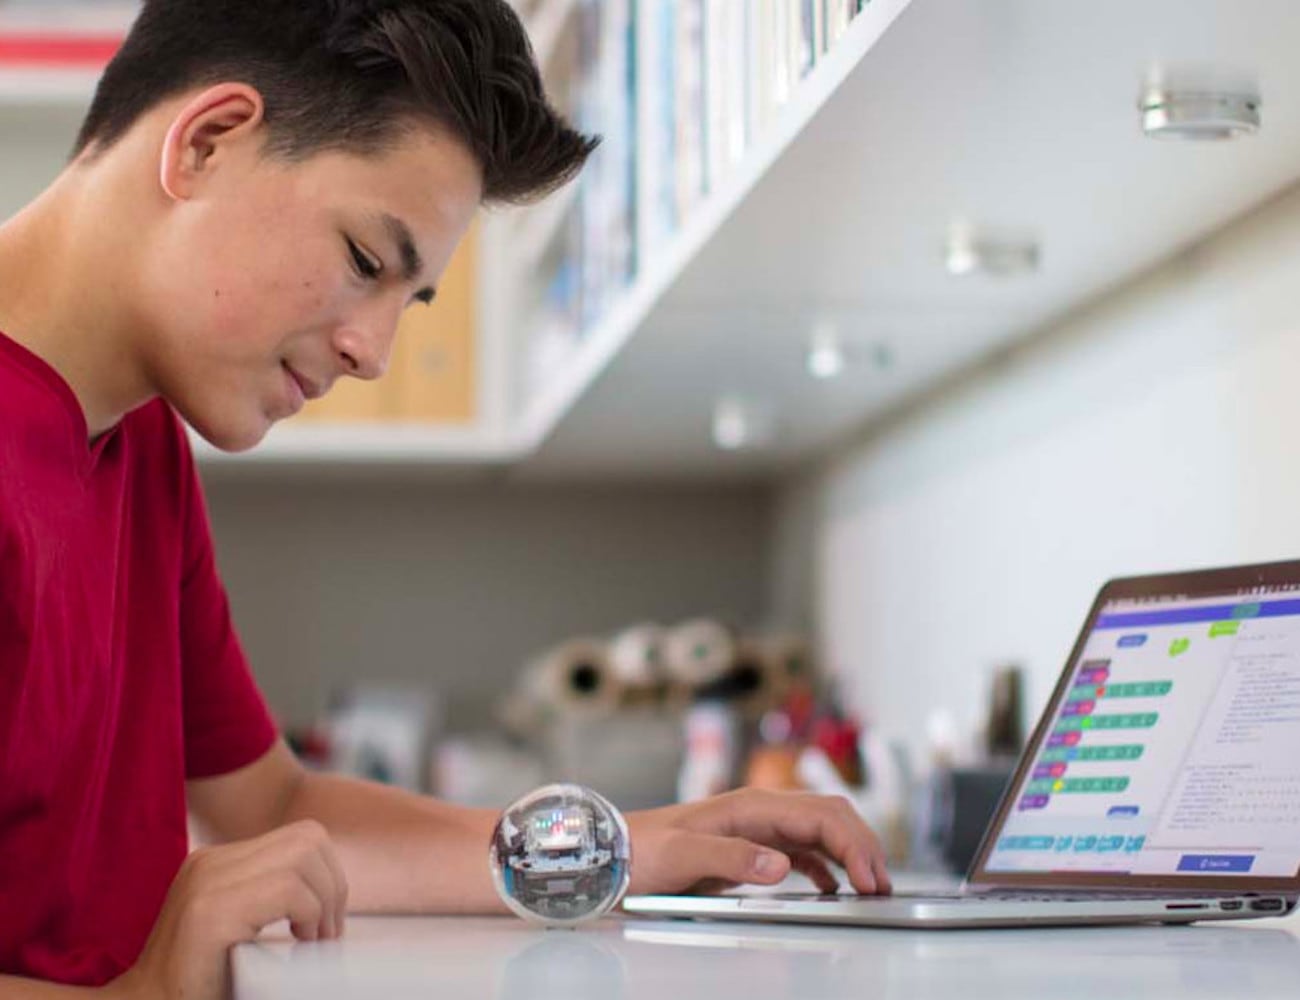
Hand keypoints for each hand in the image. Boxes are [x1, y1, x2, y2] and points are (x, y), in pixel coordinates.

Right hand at [107, 820, 347, 999]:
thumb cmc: (200, 984)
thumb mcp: (241, 928)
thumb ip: (271, 899)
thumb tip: (334, 898)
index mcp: (216, 862)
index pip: (299, 837)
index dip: (328, 874)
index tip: (326, 920)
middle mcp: (209, 863)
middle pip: (307, 837)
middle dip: (334, 884)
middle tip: (326, 932)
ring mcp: (206, 883)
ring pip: (302, 856)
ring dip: (324, 901)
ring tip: (313, 940)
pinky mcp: (208, 913)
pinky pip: (287, 889)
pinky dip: (309, 916)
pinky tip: (299, 945)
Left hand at [625, 788, 890, 896]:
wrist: (617, 852)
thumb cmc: (644, 850)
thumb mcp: (683, 855)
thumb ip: (731, 856)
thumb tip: (781, 864)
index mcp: (751, 804)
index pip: (821, 815)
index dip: (853, 844)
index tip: (870, 878)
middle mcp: (761, 810)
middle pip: (831, 816)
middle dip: (864, 846)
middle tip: (882, 885)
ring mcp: (759, 828)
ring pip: (822, 832)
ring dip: (851, 855)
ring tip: (870, 888)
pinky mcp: (753, 848)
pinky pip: (804, 852)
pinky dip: (828, 867)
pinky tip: (835, 889)